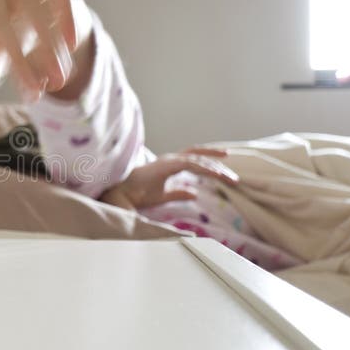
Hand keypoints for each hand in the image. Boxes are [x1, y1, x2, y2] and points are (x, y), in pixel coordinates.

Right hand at [98, 148, 238, 210]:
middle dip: (215, 157)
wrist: (117, 194)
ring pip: (197, 159)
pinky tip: (217, 175)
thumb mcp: (162, 196)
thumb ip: (178, 193)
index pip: (192, 159)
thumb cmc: (134, 194)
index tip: (224, 170)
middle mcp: (169, 160)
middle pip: (196, 153)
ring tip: (230, 178)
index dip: (208, 162)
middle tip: (232, 167)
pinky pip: (191, 164)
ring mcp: (167, 161)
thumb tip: (194, 193)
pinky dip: (206, 168)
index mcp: (167, 166)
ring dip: (215, 167)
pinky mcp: (166, 165)